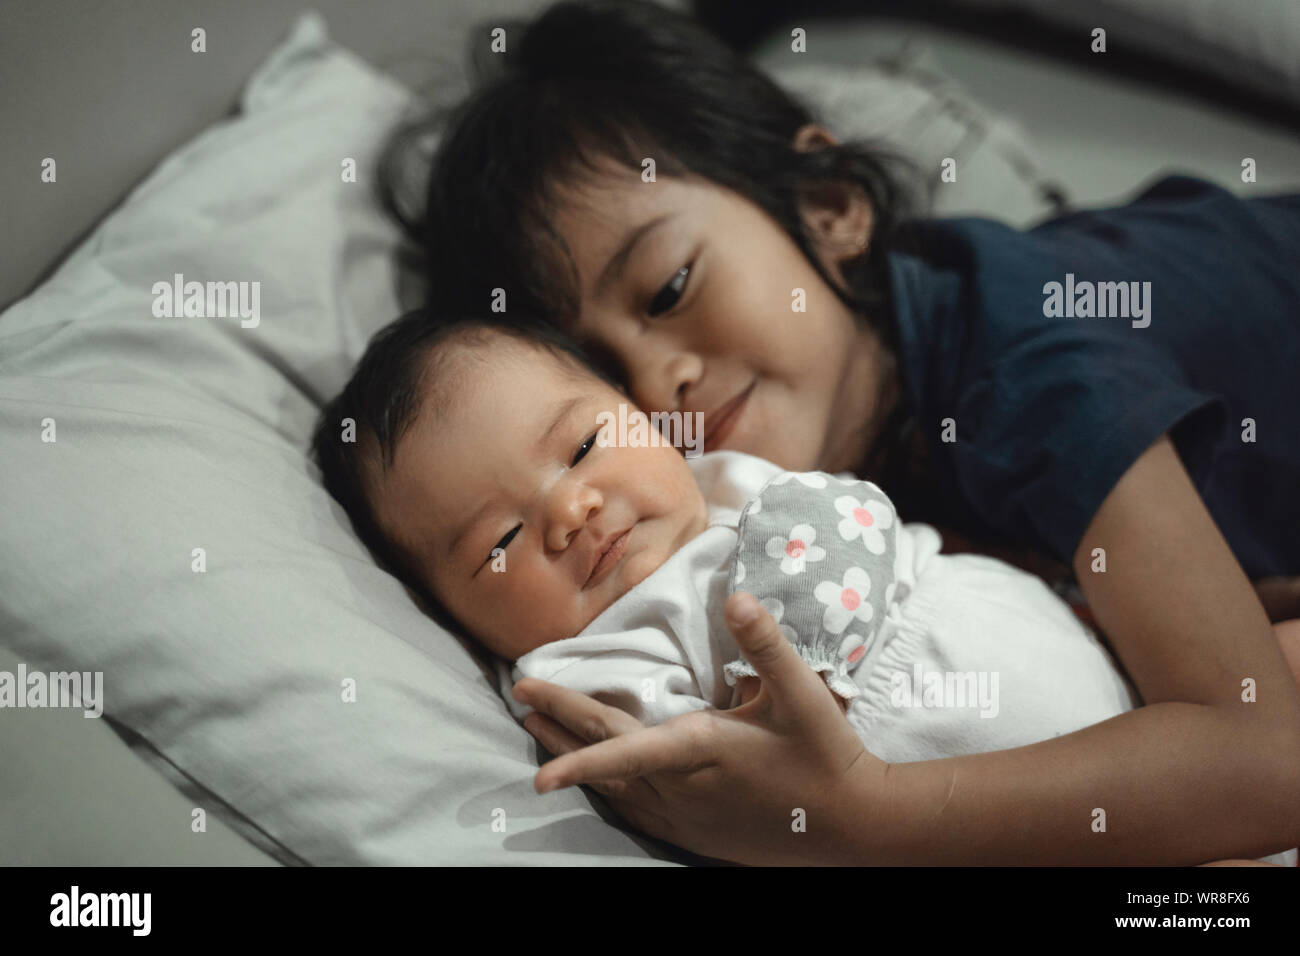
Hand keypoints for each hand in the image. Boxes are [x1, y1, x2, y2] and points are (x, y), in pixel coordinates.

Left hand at [513, 591, 886, 864]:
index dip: (575, 753)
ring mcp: (686, 815)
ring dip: (573, 757)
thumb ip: (765, 643)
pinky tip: (596, 784)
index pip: (623, 749)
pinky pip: (635, 812)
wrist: (852, 824)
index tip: (536, 753)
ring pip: (614, 789)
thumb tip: (737, 598)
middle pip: (606, 758)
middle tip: (521, 698)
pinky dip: (606, 791)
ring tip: (538, 733)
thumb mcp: (801, 693)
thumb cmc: (825, 754)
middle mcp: (682, 787)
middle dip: (559, 728)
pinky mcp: (695, 832)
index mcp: (700, 748)